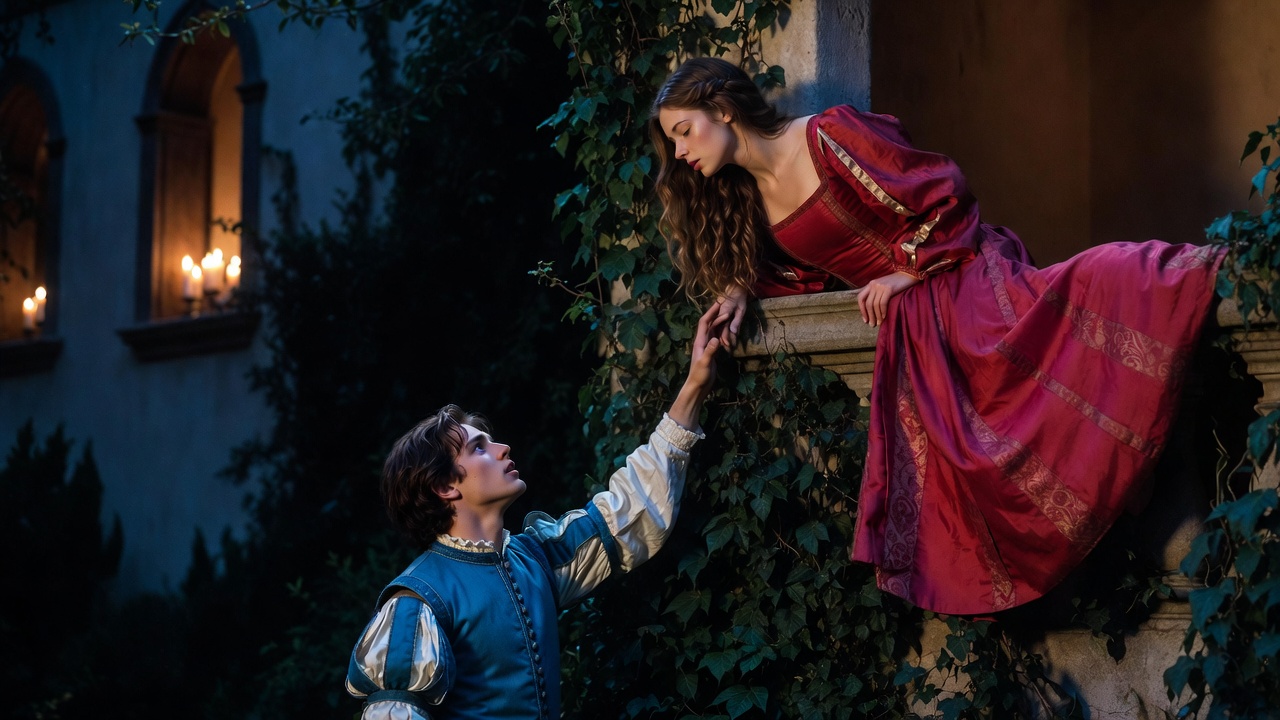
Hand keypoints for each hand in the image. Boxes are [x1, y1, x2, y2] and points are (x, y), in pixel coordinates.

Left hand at [668, 302, 725, 430]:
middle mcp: (702, 341)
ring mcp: (707, 346)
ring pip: (713, 330)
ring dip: (720, 321)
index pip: (705, 323)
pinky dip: (722, 331)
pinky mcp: (711, 352)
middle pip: (709, 324)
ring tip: (729, 312)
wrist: (698, 387)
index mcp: (700, 341)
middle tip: (726, 304)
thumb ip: (710, 351)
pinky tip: (728, 329)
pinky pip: (717, 337)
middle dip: (716, 313)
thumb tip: (716, 339)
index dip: (711, 312)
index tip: (719, 302)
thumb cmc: (699, 376)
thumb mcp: (705, 363)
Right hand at [712, 285, 748, 345]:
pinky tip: (725, 335)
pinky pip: (720, 323)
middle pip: (719, 329)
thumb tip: (733, 332)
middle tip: (727, 348)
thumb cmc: (740, 296)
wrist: (735, 286)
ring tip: (726, 344)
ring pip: (718, 327)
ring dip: (722, 335)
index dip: (724, 337)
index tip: (727, 345)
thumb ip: (737, 320)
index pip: (722, 327)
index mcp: (723, 312)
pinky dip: (722, 330)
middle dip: (722, 338)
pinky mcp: (720, 313)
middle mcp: (718, 314)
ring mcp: (718, 313)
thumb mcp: (741, 308)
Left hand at [855, 272, 918, 327]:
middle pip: (867, 303)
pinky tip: (884, 317)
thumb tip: (871, 310)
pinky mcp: (889, 288)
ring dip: (876, 316)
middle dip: (869, 315)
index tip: (865, 319)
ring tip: (878, 323)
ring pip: (875, 304)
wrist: (908, 274)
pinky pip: (882, 303)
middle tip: (872, 324)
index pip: (860, 298)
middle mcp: (874, 284)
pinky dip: (882, 311)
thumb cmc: (896, 283)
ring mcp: (881, 286)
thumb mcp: (882, 287)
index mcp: (871, 284)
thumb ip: (876, 294)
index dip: (861, 310)